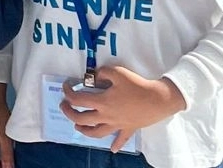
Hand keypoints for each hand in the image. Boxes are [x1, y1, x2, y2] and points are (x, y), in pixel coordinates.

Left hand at [60, 66, 184, 151]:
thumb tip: (93, 77)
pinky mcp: (129, 129)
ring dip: (84, 130)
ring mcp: (117, 124)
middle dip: (69, 112)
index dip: (67, 92)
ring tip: (77, 126)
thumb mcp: (117, 73)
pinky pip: (121, 140)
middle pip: (82, 118)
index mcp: (102, 102)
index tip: (66, 86)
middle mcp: (106, 115)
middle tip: (64, 106)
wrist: (158, 99)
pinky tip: (112, 150)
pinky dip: (116, 145)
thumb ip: (102, 73)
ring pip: (97, 132)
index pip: (78, 99)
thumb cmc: (137, 85)